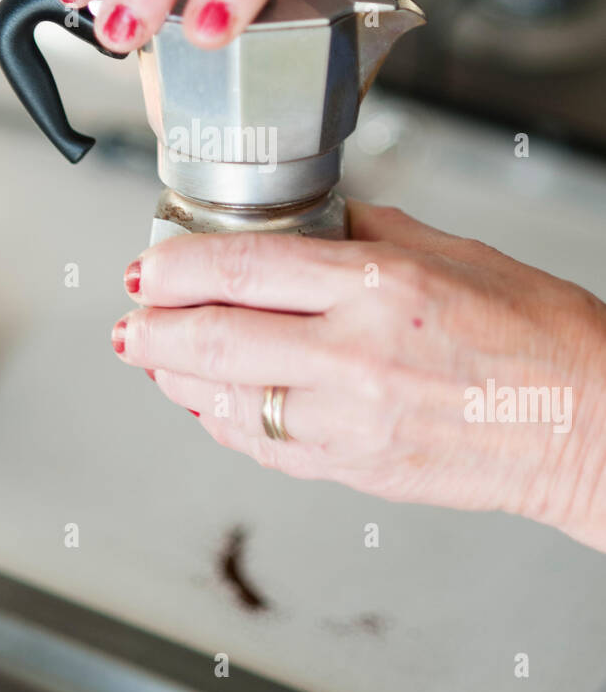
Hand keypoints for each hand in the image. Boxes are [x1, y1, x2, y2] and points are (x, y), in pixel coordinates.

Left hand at [113, 204, 605, 551]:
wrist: (585, 426)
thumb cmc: (537, 337)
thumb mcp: (454, 251)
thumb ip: (368, 233)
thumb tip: (309, 221)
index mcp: (379, 286)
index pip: (240, 268)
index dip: (174, 266)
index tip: (148, 265)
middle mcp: (354, 356)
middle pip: (212, 341)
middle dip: (151, 329)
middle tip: (131, 318)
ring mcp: (349, 422)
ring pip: (224, 402)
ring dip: (175, 379)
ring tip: (156, 358)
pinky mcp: (353, 469)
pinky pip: (263, 446)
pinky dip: (222, 422)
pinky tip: (210, 403)